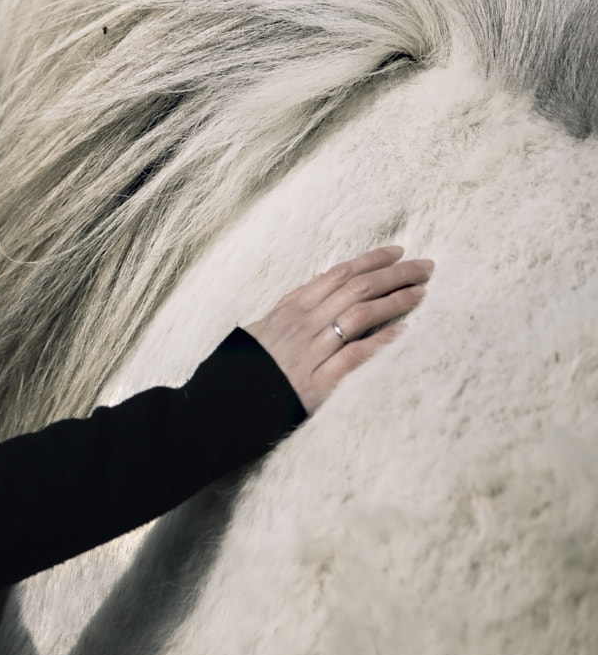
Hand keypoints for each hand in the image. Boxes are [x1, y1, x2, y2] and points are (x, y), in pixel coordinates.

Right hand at [244, 245, 430, 413]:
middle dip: (394, 275)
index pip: (337, 275)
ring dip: (394, 302)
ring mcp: (310, 352)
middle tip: (425, 267)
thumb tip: (321, 288)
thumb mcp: (262, 328)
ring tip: (421, 293)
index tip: (397, 251)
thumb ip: (292, 310)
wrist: (229, 403)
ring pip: (358, 316)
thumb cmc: (247, 365)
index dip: (370, 260)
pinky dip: (379, 342)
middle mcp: (302, 325)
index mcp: (290, 309)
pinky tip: (403, 332)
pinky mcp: (317, 382)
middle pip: (355, 290)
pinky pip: (353, 356)